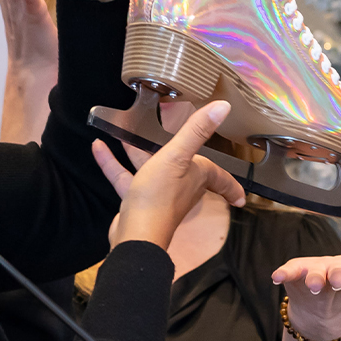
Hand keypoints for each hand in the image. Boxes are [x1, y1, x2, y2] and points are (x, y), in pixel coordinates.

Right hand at [91, 100, 245, 248]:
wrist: (136, 234)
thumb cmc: (160, 196)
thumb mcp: (177, 156)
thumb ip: (196, 130)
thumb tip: (224, 107)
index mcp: (195, 177)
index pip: (219, 178)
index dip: (230, 185)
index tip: (241, 197)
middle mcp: (179, 187)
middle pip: (181, 166)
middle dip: (177, 152)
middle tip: (173, 138)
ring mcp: (156, 194)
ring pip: (148, 167)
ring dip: (136, 150)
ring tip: (124, 130)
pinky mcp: (135, 201)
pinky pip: (124, 176)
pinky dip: (112, 162)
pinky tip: (99, 146)